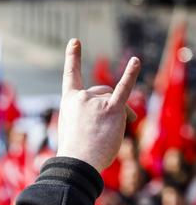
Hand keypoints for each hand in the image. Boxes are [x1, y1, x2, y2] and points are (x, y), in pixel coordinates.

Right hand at [56, 39, 140, 171]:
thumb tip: (112, 113)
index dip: (73, 58)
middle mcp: (81, 98)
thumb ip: (87, 115)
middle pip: (102, 90)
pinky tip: (135, 62)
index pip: (71, 76)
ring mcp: (97, 102)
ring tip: (124, 124)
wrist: (78, 162)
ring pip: (114, 97)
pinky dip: (131, 74)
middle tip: (114, 122)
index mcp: (68, 102)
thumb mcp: (73, 129)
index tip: (75, 42)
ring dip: (122, 110)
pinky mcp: (113, 109)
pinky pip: (124, 89)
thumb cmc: (75, 153)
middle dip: (108, 103)